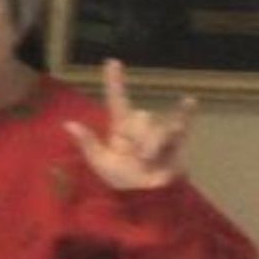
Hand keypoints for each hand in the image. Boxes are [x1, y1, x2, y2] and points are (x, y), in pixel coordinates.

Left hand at [65, 59, 193, 191]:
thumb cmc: (120, 180)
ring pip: (159, 128)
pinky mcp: (176, 139)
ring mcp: (158, 130)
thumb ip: (88, 143)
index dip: (115, 80)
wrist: (145, 197)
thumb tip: (68, 124)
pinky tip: (190, 100)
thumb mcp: (100, 163)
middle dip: (140, 139)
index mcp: (120, 127)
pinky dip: (185, 113)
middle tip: (137, 159)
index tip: (112, 61)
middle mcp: (139, 125)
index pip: (117, 98)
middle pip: (142, 117)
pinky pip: (181, 123)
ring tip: (150, 161)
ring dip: (154, 146)